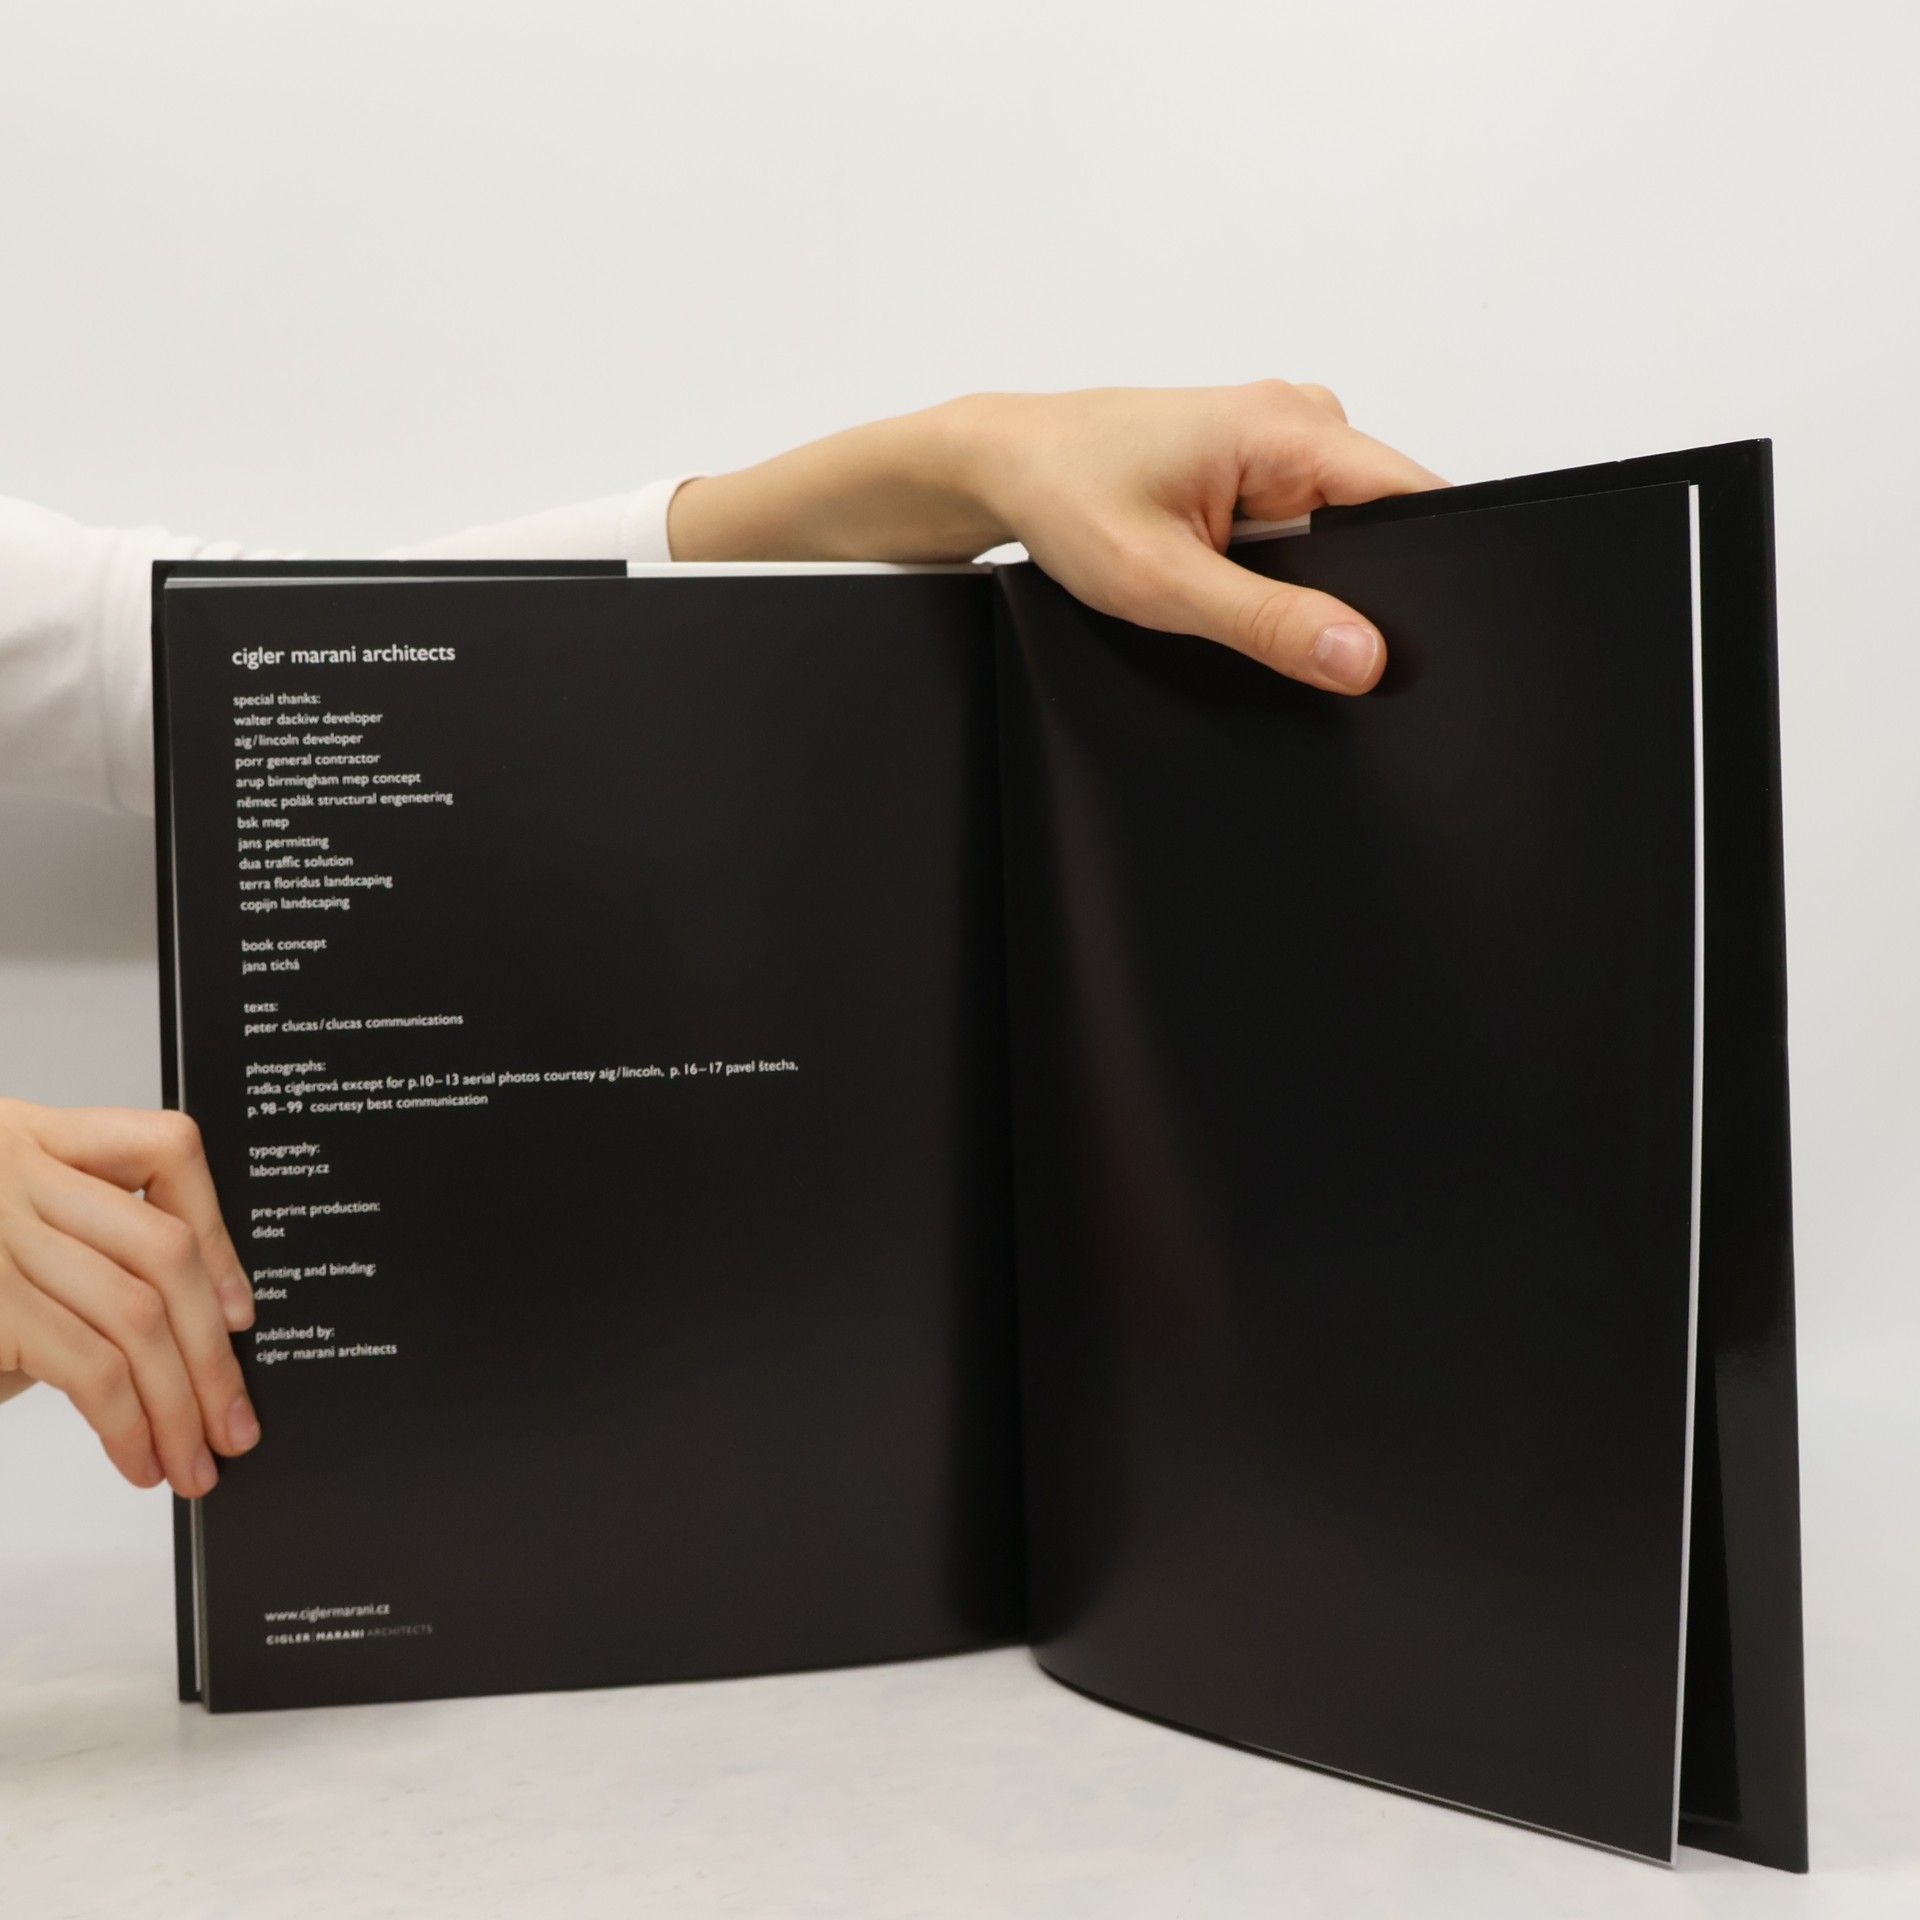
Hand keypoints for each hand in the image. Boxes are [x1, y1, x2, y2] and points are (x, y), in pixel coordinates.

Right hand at [0, 1098, 258, 1494]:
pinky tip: (139, 1456)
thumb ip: (83, 1253)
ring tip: (193, 1460)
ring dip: (179, 1405)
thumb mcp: (8, 1239)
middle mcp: (16, 1173)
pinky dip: (128, 1423)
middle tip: (236, 1421)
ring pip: (136, 1316)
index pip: (164, 1148)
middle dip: (213, 1351)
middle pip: (163, 1250)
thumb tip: (198, 1325)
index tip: (238, 1311)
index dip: (218, 1233)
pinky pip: (90, 1367)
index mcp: (34, 1138)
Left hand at [667, 380, 1444, 692]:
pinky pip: (1306, 525)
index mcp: (1291, 425)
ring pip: (1343, 529)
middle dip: (1357, 585)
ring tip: (1239, 590)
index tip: (1413, 635)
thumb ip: (1269, 622)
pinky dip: (1281, 564)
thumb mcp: (1164, 582)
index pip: (1415, 498)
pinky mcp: (1258, 466)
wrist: (1003, 466)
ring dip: (1311, 577)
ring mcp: (1281, 442)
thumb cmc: (1065, 496)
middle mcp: (1299, 419)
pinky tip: (1233, 580)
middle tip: (1293, 627)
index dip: (1428, 572)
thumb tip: (1362, 656)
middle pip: (1384, 520)